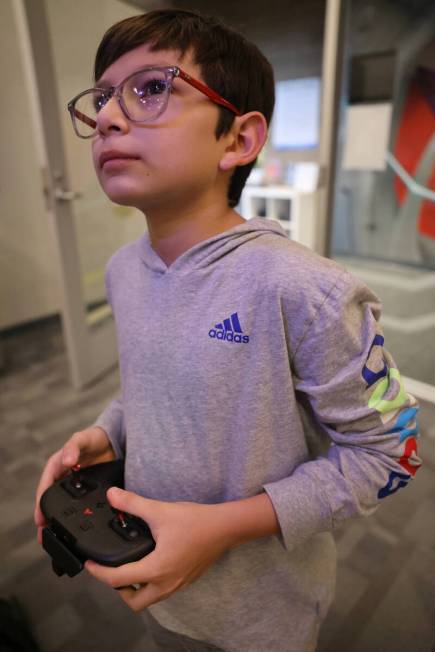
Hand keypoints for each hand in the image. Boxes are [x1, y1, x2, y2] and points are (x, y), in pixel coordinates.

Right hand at [34, 426, 114, 542]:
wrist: (113, 441)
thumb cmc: (93, 438)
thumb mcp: (82, 439)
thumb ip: (73, 447)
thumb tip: (67, 460)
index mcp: (56, 466)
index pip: (44, 489)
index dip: (41, 505)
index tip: (40, 519)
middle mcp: (63, 478)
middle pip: (52, 502)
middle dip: (47, 519)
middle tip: (45, 536)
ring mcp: (74, 486)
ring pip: (64, 506)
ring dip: (59, 521)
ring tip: (56, 538)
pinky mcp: (87, 492)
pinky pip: (80, 506)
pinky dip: (77, 516)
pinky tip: (79, 527)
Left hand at [85, 488, 231, 611]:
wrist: (225, 527)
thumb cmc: (196, 521)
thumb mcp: (160, 510)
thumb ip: (132, 503)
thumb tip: (112, 496)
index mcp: (156, 569)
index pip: (118, 580)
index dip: (98, 573)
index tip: (89, 565)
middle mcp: (166, 584)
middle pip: (134, 603)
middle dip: (118, 591)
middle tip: (111, 572)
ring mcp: (177, 585)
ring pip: (149, 599)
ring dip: (136, 589)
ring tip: (128, 568)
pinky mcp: (186, 580)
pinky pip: (162, 591)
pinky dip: (150, 584)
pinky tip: (150, 564)